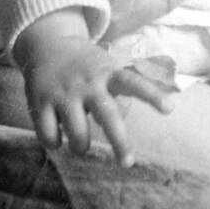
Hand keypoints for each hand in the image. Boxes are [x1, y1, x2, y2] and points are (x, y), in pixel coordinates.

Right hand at [15, 13, 177, 167]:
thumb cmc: (86, 65)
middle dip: (119, 142)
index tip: (169, 109)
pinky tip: (57, 136)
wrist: (46, 46)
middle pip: (107, 116)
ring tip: (81, 143)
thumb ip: (127, 86)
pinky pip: (50, 137)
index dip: (152, 96)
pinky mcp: (40, 102)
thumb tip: (155, 106)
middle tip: (127, 163)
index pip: (134, 83)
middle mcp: (87, 84)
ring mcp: (63, 93)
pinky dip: (55, 143)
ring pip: (78, 135)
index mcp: (108, 74)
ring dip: (81, 146)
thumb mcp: (108, 67)